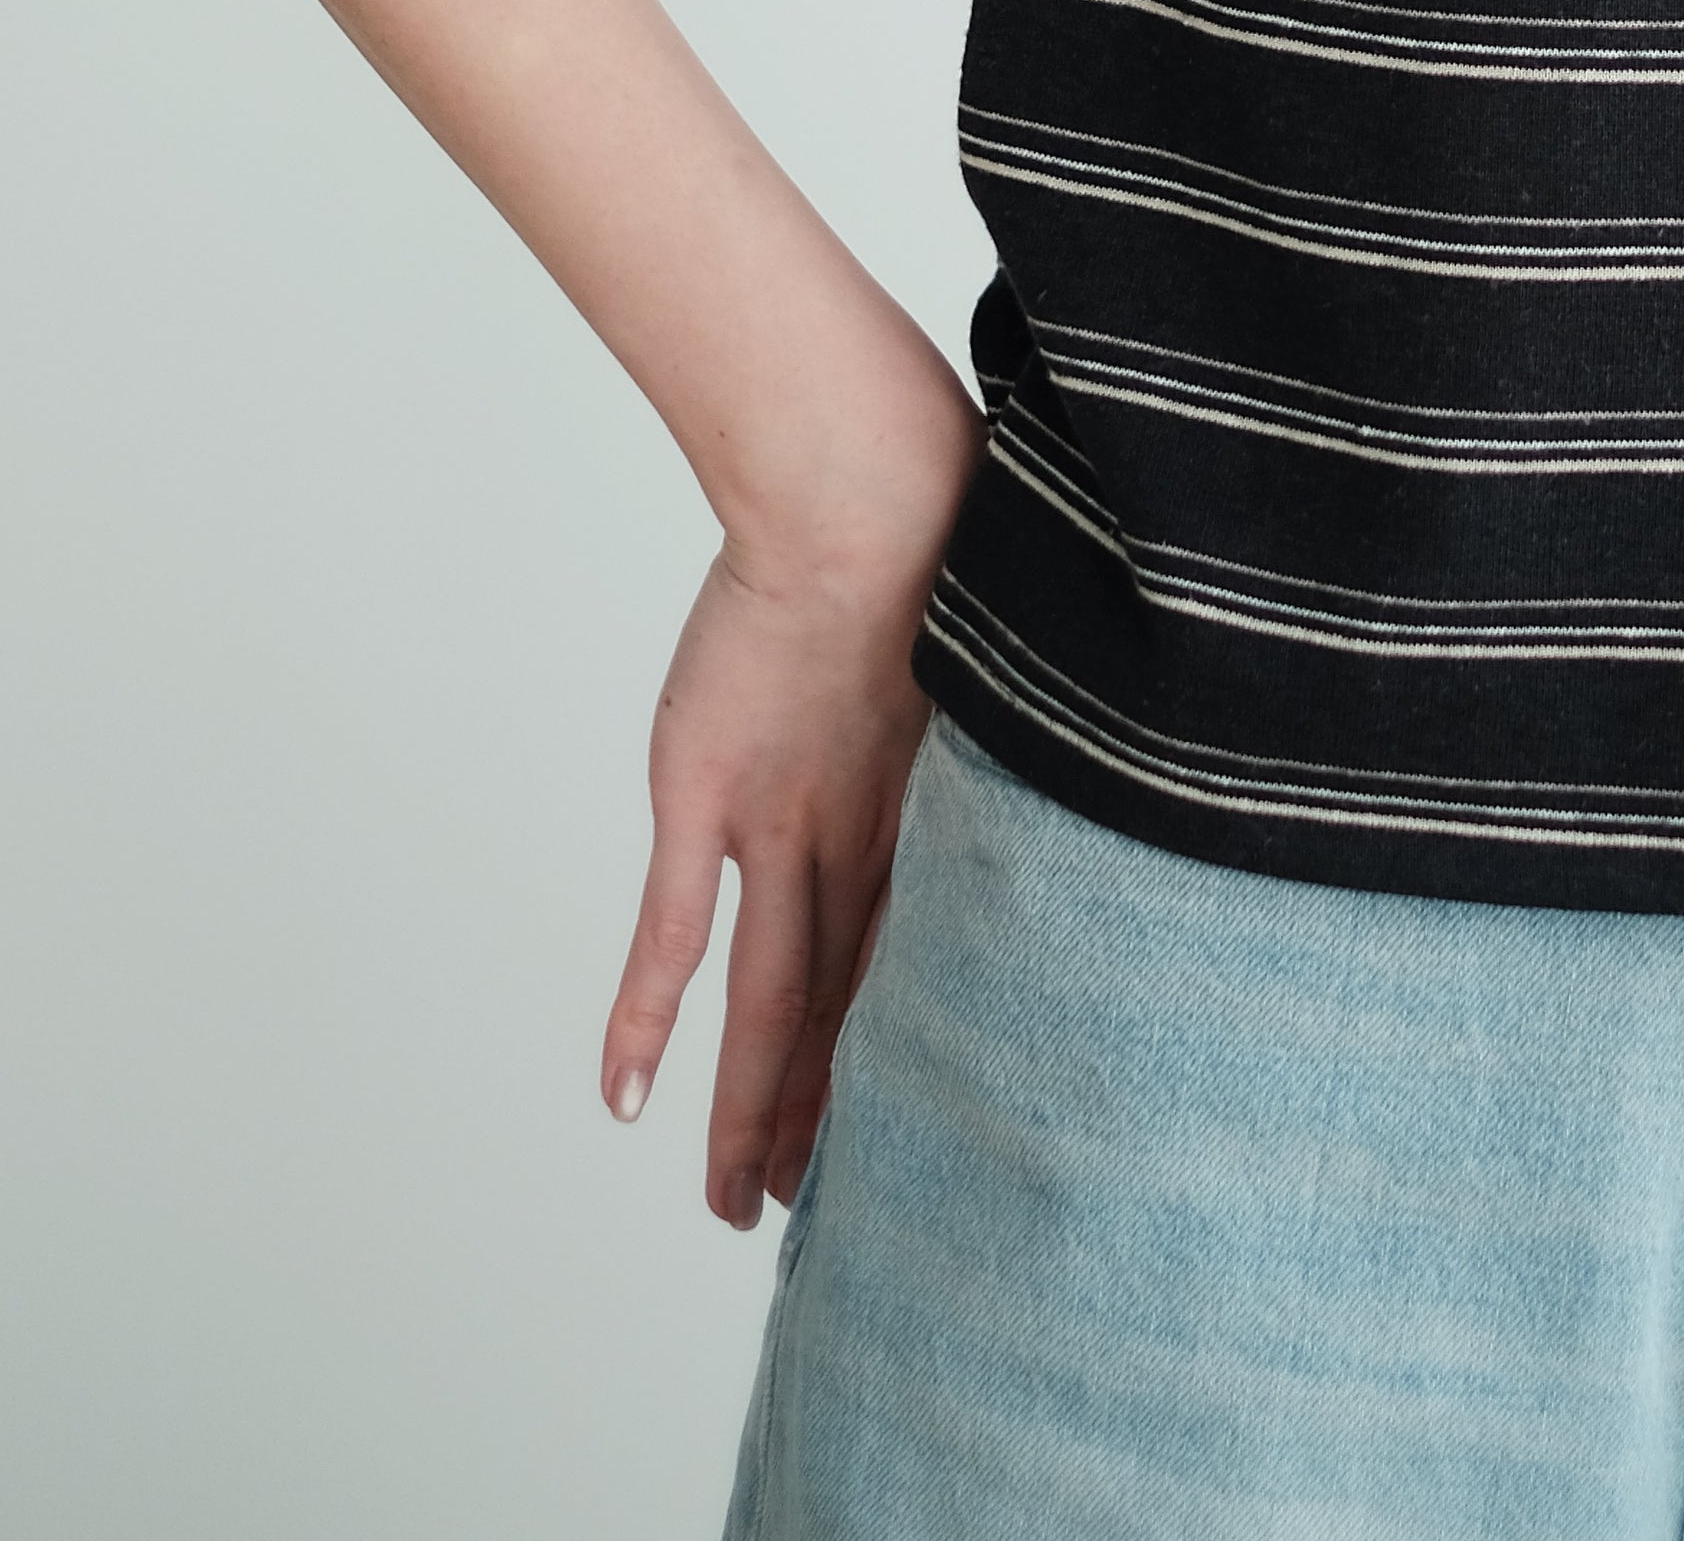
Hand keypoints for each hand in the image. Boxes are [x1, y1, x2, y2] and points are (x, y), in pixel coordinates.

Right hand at [600, 357, 979, 1228]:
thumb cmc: (932, 515)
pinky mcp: (710, 788)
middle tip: (806, 1210)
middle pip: (840, 1004)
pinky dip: (647, 1015)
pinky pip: (678, 927)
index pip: (914, 960)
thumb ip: (990, 683)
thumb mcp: (983, 628)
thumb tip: (1053, 666)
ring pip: (768, 996)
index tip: (896, 1122)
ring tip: (735, 1206)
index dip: (900, 1049)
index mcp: (930, 800)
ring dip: (747, 1106)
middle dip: (820, 1113)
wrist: (867, 472)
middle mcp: (862, 831)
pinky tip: (630, 1099)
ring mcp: (783, 818)